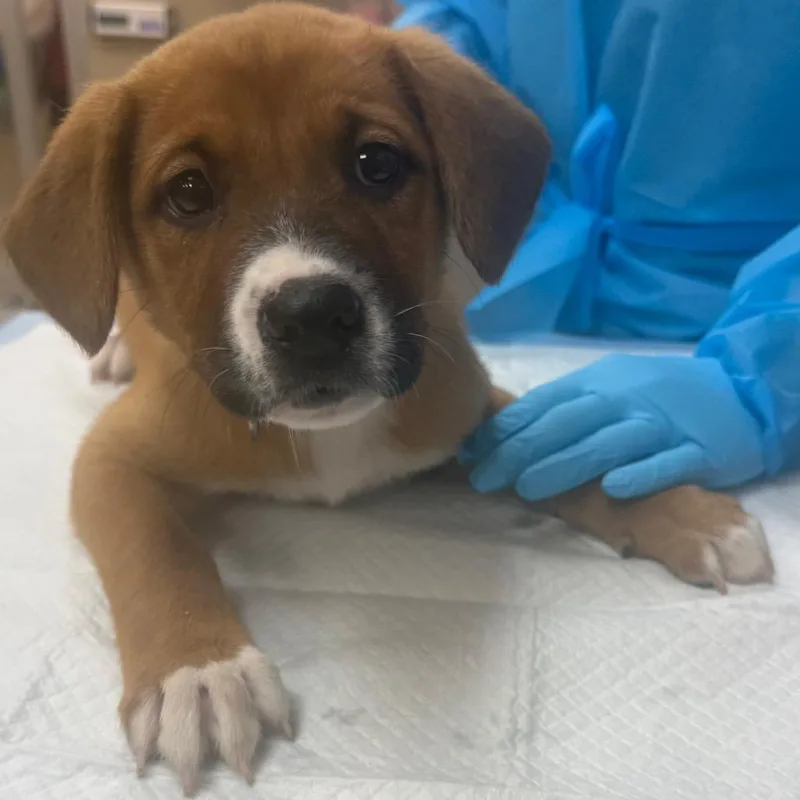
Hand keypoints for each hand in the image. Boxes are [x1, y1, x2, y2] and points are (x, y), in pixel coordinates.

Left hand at [460, 354, 765, 499]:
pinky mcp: (696, 450)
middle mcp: (624, 401)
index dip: (504, 430)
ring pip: (608, 442)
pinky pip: (666, 462)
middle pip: (565, 424)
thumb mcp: (606, 388)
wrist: (735, 391)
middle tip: (482, 477)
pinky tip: (613, 486)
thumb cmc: (654, 394)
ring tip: (526, 487)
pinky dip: (641, 473)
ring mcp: (660, 425)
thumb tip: (504, 431)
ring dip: (565, 463)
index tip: (469, 453)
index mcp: (597, 384)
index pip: (541, 405)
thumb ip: (562, 407)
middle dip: (518, 450)